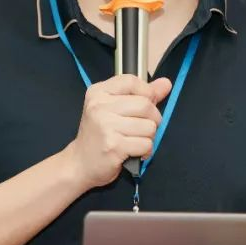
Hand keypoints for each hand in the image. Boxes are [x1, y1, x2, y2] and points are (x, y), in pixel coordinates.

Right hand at [65, 74, 172, 189]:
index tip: (143, 107)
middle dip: (152, 119)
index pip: (132, 81)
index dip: (146, 93)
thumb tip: (165, 84)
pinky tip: (134, 152)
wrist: (80, 163)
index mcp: (98, 92)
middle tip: (142, 128)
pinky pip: (146, 144)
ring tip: (135, 141)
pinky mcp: (114, 146)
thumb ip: (141, 94)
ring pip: (149, 126)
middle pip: (145, 105)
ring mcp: (105, 126)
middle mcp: (99, 106)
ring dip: (149, 137)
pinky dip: (145, 151)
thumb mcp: (114, 108)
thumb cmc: (99, 135)